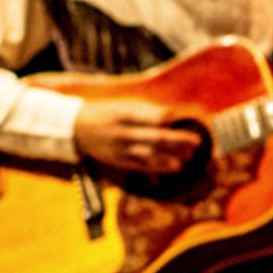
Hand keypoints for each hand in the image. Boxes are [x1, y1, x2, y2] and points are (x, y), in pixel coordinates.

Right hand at [74, 99, 206, 174]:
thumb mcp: (123, 105)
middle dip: (178, 140)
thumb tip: (173, 116)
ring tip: (187, 159)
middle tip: (196, 141)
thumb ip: (147, 111)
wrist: (76, 128)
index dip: (168, 117)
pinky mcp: (120, 161)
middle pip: (155, 137)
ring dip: (170, 157)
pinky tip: (173, 168)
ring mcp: (121, 149)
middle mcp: (123, 132)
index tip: (180, 117)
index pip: (151, 116)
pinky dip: (158, 168)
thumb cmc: (106, 113)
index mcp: (125, 113)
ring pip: (149, 154)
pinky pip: (141, 166)